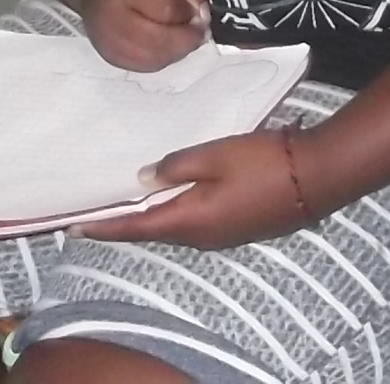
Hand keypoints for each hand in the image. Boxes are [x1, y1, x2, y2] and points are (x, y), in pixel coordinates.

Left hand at [71, 128, 308, 249]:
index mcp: (189, 220)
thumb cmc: (261, 161)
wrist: (316, 176)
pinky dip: (176, 212)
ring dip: (151, 217)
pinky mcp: (239, 227)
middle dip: (124, 222)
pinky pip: (197, 222)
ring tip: (129, 202)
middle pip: (154, 230)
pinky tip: (174, 196)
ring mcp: (223, 236)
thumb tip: (144, 178)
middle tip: (97, 209)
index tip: (73, 226)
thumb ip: (176, 165)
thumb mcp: (214, 154)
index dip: (104, 226)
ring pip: (176, 226)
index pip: (136, 227)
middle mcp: (201, 237)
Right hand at [77, 0, 210, 72]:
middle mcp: (111, 20)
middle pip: (161, 41)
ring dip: (178, 49)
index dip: (188, 11)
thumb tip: (201, 5)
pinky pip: (148, 66)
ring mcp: (109, 44)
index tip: (195, 6)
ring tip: (183, 34)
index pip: (166, 9)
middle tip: (198, 27)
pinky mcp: (112, 59)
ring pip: (156, 58)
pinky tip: (168, 43)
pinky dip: (165, 57)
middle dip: (187, 36)